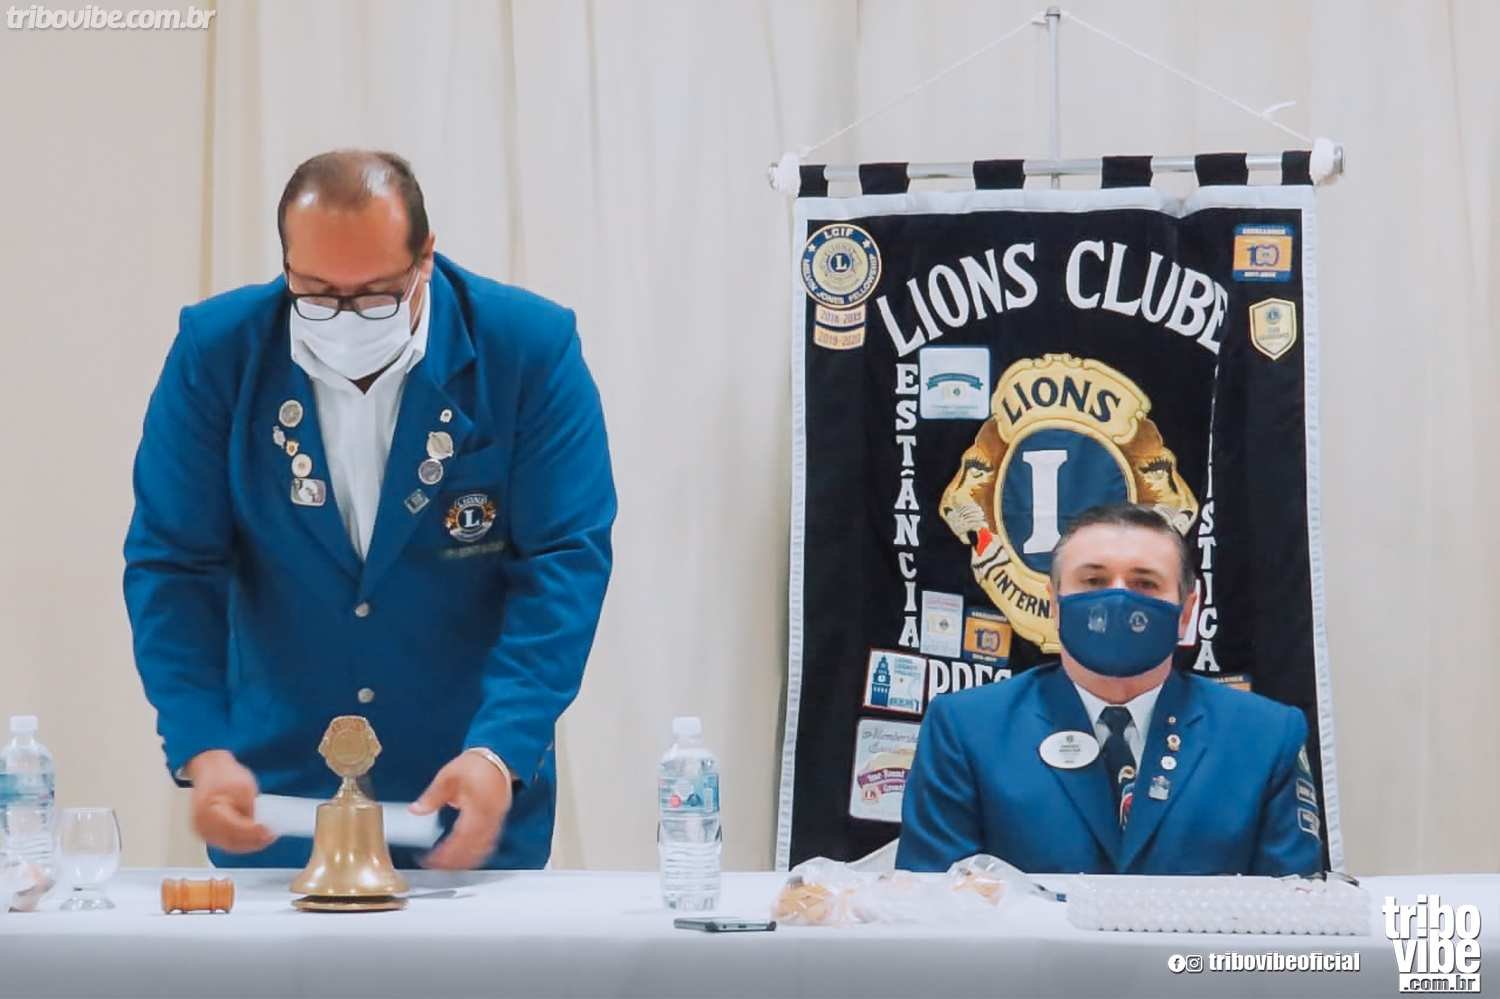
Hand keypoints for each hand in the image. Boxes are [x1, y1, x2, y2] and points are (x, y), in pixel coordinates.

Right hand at [184, 749, 275, 853]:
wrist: (209, 770)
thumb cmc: (224, 776)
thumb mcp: (245, 788)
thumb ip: (251, 810)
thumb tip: (260, 827)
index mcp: (210, 810)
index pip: (236, 829)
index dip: (255, 834)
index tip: (270, 833)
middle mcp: (202, 823)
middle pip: (232, 841)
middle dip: (254, 842)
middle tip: (270, 837)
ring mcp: (202, 829)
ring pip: (229, 845)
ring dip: (248, 845)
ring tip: (265, 838)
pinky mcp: (205, 832)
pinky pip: (224, 843)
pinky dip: (240, 843)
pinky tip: (253, 839)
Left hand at [410, 751, 512, 869]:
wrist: (498, 757)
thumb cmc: (475, 765)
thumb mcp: (449, 776)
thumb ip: (432, 796)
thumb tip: (416, 810)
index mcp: (477, 809)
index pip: (460, 839)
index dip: (445, 854)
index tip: (430, 860)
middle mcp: (489, 819)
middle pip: (472, 850)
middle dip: (453, 862)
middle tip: (435, 867)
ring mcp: (496, 821)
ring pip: (482, 850)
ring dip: (465, 861)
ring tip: (447, 866)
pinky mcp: (498, 820)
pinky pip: (489, 844)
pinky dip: (476, 854)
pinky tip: (466, 857)